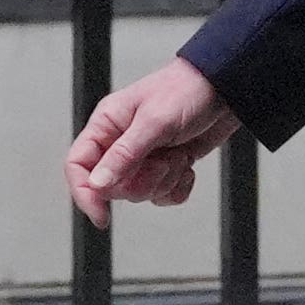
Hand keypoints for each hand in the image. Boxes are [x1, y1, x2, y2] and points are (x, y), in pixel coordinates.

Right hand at [67, 58, 239, 224]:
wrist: (227, 88)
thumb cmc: (187, 91)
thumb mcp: (155, 122)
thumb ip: (124, 155)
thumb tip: (97, 184)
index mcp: (106, 125)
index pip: (78, 165)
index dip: (85, 193)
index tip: (102, 215)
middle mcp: (121, 143)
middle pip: (112, 187)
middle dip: (143, 182)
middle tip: (164, 160)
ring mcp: (144, 157)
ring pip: (141, 193)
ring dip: (166, 180)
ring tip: (179, 154)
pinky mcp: (167, 166)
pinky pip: (164, 195)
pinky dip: (179, 186)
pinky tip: (188, 164)